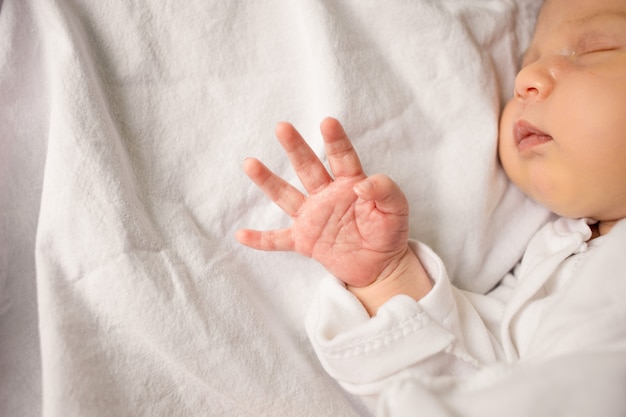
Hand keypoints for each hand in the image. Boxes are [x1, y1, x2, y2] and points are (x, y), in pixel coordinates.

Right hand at [236, 118, 411, 288]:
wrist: (380, 265)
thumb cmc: (388, 232)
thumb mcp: (397, 210)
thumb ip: (386, 191)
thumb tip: (363, 185)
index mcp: (350, 183)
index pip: (342, 157)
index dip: (335, 140)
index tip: (327, 122)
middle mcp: (326, 195)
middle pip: (308, 168)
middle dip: (295, 148)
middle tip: (283, 127)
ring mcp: (312, 217)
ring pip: (286, 196)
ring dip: (268, 181)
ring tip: (249, 163)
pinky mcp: (304, 241)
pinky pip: (278, 239)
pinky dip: (260, 239)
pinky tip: (241, 234)